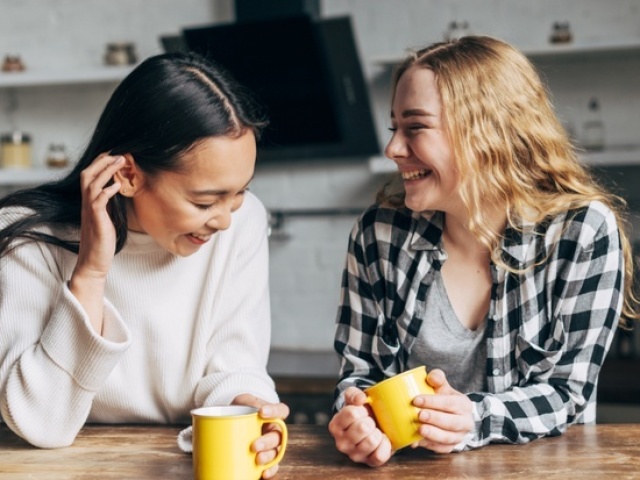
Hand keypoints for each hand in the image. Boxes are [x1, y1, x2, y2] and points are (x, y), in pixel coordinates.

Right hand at [69, 153, 124, 333]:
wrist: (94, 263)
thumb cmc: (102, 242)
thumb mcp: (107, 219)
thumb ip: (109, 205)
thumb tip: (118, 191)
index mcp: (90, 203)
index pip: (90, 177)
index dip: (100, 164)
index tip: (114, 155)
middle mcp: (87, 204)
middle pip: (87, 175)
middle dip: (102, 161)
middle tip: (119, 153)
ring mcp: (90, 212)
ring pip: (91, 183)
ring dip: (106, 170)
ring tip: (121, 161)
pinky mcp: (96, 221)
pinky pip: (98, 201)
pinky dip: (107, 191)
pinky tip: (118, 186)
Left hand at [232, 394, 289, 478]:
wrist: (234, 420)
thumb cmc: (241, 408)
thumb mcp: (242, 402)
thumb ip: (246, 403)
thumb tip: (248, 409)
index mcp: (273, 414)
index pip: (281, 411)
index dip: (275, 411)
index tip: (261, 411)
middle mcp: (274, 430)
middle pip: (278, 436)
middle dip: (268, 442)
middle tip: (254, 445)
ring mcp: (270, 445)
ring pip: (276, 452)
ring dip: (268, 457)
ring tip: (257, 459)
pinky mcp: (264, 457)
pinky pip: (272, 465)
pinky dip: (270, 470)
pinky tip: (264, 473)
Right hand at [328, 386, 392, 466]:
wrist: (368, 426)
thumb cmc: (359, 413)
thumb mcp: (353, 399)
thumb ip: (354, 394)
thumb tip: (361, 398)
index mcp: (335, 426)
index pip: (351, 414)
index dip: (362, 410)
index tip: (363, 411)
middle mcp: (341, 443)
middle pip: (363, 427)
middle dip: (370, 421)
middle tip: (370, 421)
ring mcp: (354, 455)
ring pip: (372, 441)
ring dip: (377, 432)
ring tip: (375, 430)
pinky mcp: (368, 462)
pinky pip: (379, 455)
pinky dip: (385, 445)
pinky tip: (382, 439)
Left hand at [412, 369, 473, 452]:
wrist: (449, 414)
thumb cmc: (443, 398)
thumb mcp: (442, 386)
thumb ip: (437, 378)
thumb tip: (431, 377)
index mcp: (464, 405)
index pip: (450, 403)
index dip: (433, 402)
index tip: (416, 400)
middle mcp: (466, 423)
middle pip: (452, 423)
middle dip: (435, 419)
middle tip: (419, 415)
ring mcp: (459, 437)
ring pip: (448, 438)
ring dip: (433, 435)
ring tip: (419, 430)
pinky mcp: (450, 447)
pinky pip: (441, 449)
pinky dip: (428, 445)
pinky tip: (416, 441)